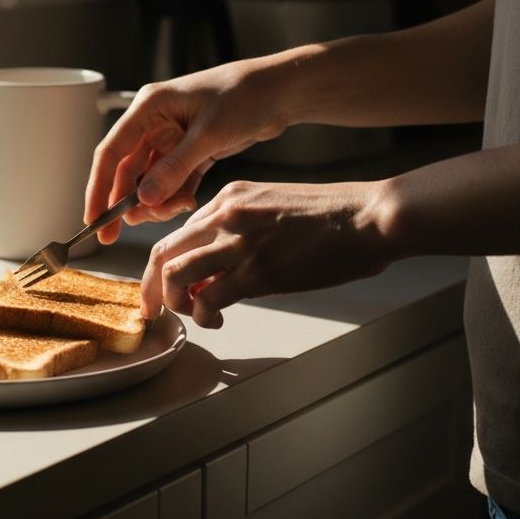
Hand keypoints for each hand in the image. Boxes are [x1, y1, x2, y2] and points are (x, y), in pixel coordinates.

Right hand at [84, 62, 288, 242]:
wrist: (280, 91)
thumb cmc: (244, 97)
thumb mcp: (208, 134)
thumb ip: (174, 168)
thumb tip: (143, 200)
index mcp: (148, 108)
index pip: (111, 152)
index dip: (98, 187)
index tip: (93, 218)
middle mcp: (153, 123)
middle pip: (126, 171)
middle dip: (123, 203)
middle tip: (115, 236)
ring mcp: (171, 139)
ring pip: (149, 181)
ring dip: (155, 202)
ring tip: (173, 210)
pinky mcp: (189, 152)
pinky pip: (171, 182)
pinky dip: (174, 197)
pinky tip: (185, 203)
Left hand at [140, 179, 392, 326]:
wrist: (369, 217)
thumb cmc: (332, 216)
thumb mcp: (272, 206)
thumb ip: (239, 229)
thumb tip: (218, 267)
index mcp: (228, 197)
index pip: (178, 232)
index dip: (163, 263)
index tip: (162, 285)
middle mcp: (225, 215)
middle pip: (162, 251)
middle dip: (150, 286)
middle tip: (153, 309)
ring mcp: (239, 243)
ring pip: (175, 274)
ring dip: (174, 302)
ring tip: (191, 314)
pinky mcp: (257, 272)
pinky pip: (208, 299)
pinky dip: (202, 316)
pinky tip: (216, 321)